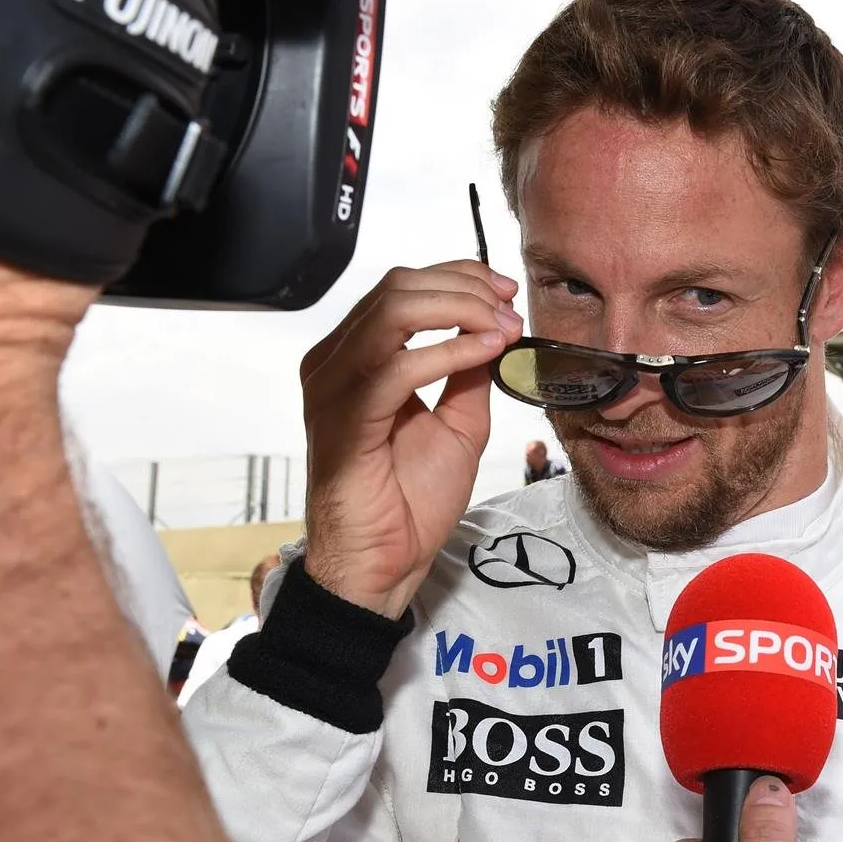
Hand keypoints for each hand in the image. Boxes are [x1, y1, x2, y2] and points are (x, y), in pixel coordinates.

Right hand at [301, 263, 524, 616]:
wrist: (385, 563)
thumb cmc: (410, 500)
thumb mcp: (459, 422)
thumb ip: (469, 373)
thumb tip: (493, 329)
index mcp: (355, 358)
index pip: (402, 288)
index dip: (459, 278)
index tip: (506, 292)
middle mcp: (335, 365)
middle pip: (397, 288)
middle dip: (464, 288)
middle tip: (509, 309)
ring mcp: (332, 390)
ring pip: (393, 312)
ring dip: (460, 311)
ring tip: (502, 329)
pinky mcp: (344, 422)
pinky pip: (398, 368)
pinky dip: (449, 351)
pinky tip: (485, 352)